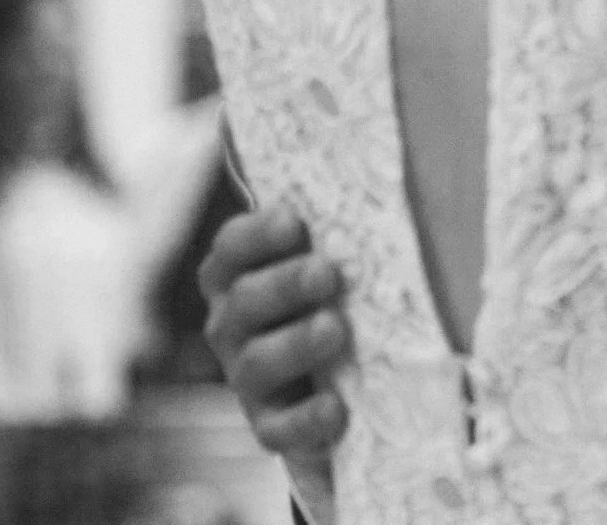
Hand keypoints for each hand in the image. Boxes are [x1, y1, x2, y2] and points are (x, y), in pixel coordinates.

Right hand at [198, 205, 351, 459]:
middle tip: (326, 273)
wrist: (339, 388)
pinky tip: (336, 407)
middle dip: (283, 285)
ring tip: (334, 328)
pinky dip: (305, 418)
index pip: (231, 249)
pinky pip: (279, 427)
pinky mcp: (271, 426)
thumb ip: (335, 233)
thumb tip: (376, 179)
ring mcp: (248, 380)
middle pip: (243, 301)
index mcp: (239, 278)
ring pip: (255, 362)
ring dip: (294, 343)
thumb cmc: (336, 302)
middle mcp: (232, 326)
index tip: (294, 221)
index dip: (256, 235)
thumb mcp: (331, 264)